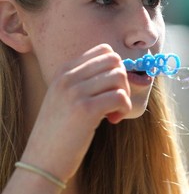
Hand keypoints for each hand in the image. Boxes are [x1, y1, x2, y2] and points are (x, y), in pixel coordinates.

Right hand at [20, 44, 130, 183]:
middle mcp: (69, 77)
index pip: (104, 50)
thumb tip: (120, 71)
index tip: (110, 87)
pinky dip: (124, 108)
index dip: (115, 68)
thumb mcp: (65, 96)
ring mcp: (76, 92)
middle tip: (116, 100)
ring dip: (124, 96)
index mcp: (64, 70)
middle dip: (123, 80)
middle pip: (115, 61)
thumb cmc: (60, 129)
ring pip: (120, 77)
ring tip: (113, 112)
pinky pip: (120, 97)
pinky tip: (113, 120)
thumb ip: (85, 80)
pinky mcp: (86, 110)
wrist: (43, 159)